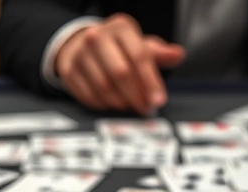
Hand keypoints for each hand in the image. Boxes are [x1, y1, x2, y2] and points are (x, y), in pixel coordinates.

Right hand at [55, 13, 185, 114]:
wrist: (83, 45)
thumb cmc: (119, 48)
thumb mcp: (140, 45)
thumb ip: (159, 53)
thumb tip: (178, 54)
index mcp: (120, 28)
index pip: (139, 57)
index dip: (151, 82)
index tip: (158, 100)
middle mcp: (97, 37)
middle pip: (121, 74)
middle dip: (136, 96)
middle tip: (145, 108)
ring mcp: (80, 53)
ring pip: (104, 87)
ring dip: (121, 103)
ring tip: (129, 105)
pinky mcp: (69, 70)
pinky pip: (90, 96)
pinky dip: (104, 105)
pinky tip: (112, 104)